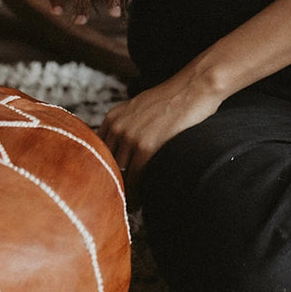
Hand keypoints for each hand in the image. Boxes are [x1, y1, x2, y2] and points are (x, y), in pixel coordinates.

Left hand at [99, 69, 224, 201]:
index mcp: (112, 117)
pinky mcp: (147, 146)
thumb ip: (126, 125)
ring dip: (123, 190)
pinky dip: (136, 192)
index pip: (96, 152)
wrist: (194, 86)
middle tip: (117, 200)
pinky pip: (135, 177)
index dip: (102, 170)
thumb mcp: (140, 107)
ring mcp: (130, 136)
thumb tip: (122, 152)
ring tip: (128, 205)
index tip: (108, 184)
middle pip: (106, 164)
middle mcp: (117, 126)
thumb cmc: (173, 98)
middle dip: (111, 182)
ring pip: (119, 173)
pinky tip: (140, 201)